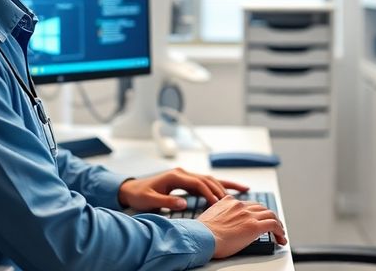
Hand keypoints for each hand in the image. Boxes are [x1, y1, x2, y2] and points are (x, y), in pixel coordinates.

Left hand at [117, 167, 248, 211]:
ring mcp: (185, 175)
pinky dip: (218, 186)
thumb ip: (167, 201)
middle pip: (207, 179)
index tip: (218, 203)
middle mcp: (182, 173)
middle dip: (222, 189)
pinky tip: (229, 190)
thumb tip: (184, 203)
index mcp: (175, 175)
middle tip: (235, 201)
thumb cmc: (140, 195)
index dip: (209, 192)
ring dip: (225, 185)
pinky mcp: (186, 180)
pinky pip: (205, 182)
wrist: (131, 189)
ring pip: (209, 179)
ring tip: (243, 190)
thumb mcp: (150, 200)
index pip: (197, 183)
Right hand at [198, 195, 287, 257]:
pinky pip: (273, 225)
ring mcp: (248, 215)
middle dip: (268, 216)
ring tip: (280, 233)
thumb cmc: (201, 233)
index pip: (248, 204)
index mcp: (228, 202)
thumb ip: (219, 215)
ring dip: (277, 224)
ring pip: (270, 214)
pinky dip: (280, 231)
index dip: (256, 212)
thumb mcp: (209, 217)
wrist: (202, 237)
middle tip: (272, 225)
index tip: (258, 218)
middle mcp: (240, 205)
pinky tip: (281, 238)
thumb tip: (220, 224)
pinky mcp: (254, 226)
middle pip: (261, 208)